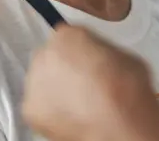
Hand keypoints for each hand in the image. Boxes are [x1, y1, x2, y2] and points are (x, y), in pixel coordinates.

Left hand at [23, 25, 158, 140]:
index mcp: (67, 35)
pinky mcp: (30, 109)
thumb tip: (99, 58)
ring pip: (43, 81)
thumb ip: (101, 50)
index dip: (82, 50)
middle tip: (85, 83)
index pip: (69, 36)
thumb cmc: (128, 88)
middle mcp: (44, 55)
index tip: (92, 62)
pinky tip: (72, 115)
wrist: (119, 123)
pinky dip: (53, 110)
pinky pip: (41, 105)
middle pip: (51, 57)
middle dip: (64, 67)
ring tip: (79, 102)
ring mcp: (34, 82)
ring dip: (56, 88)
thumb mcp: (123, 54)